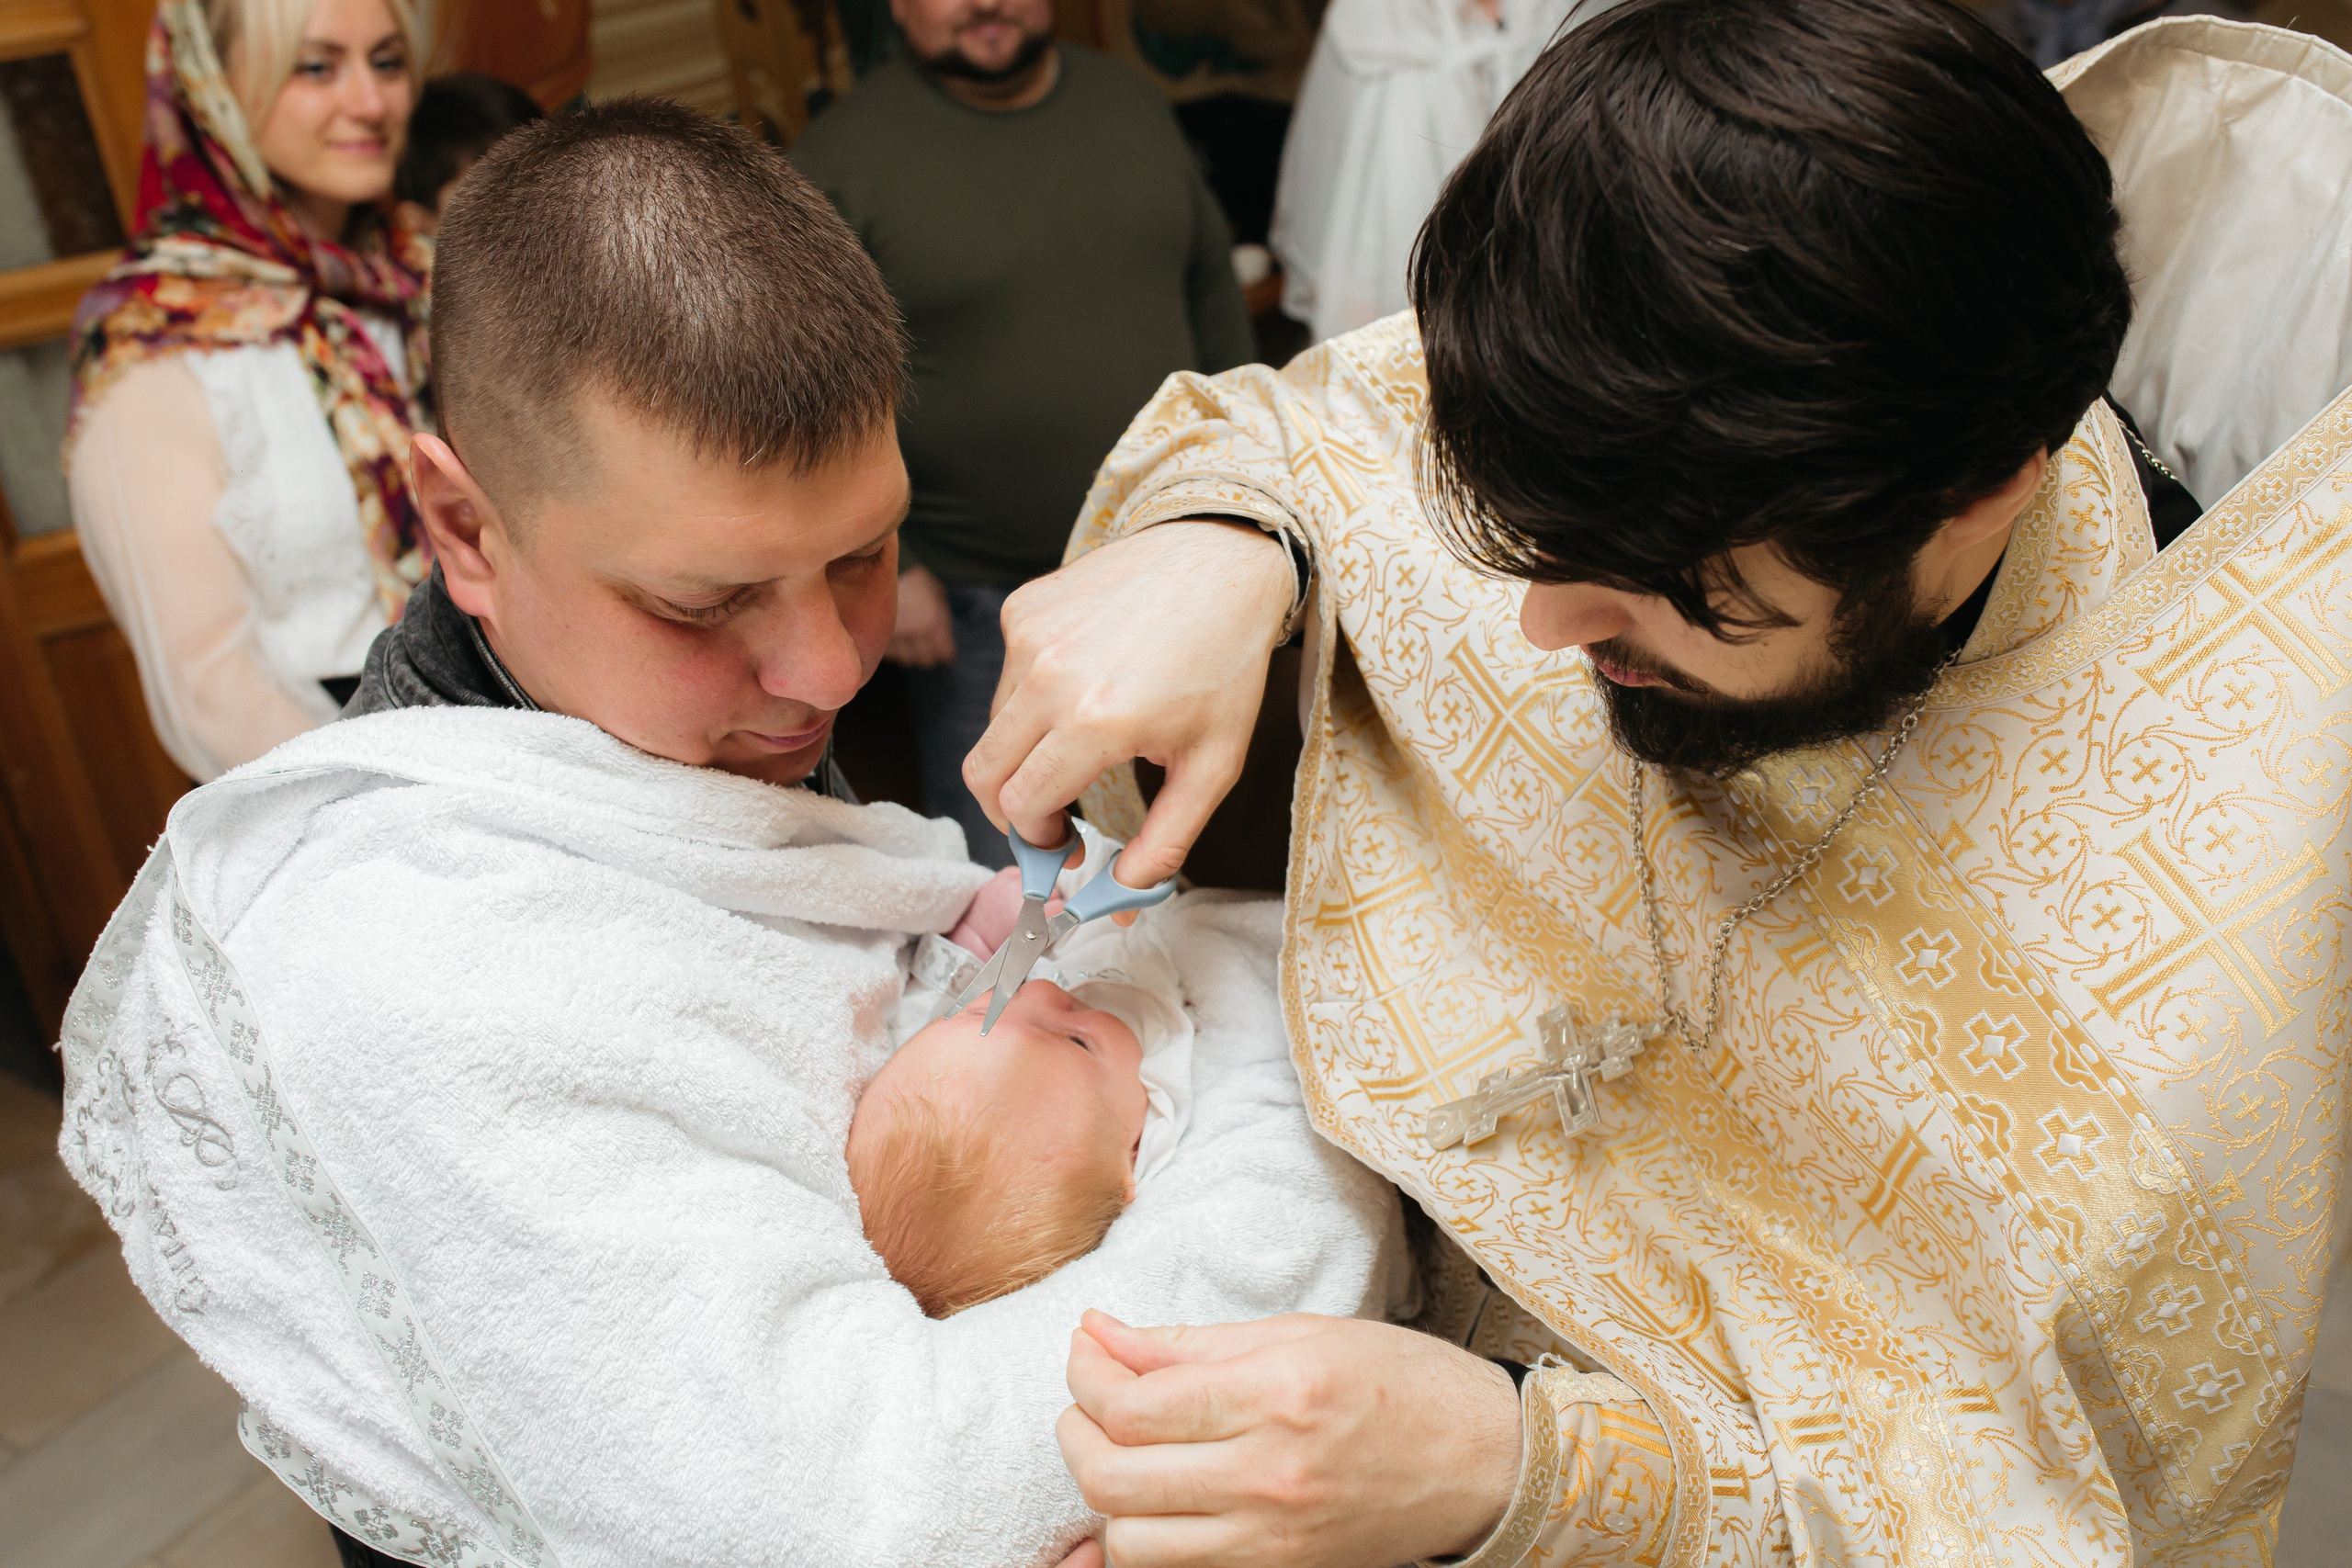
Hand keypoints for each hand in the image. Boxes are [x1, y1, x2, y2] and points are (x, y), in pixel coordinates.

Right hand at [888, 565, 956, 667]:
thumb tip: (944, 627)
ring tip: (910, 644)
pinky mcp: (879, 638)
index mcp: (933, 621)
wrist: (878, 571)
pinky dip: (894, 651)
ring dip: (910, 654)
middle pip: (926, 660)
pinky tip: (896, 641)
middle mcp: (916, 634)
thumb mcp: (934, 590)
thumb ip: (942, 610)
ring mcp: (897, 638)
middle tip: (927, 648)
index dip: (946, 653)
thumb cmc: (911, 578)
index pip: (944, 653)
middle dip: (928, 655)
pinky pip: (891, 654)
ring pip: (907, 659)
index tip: (946, 653)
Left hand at [945, 856, 1071, 957]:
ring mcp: (1011, 882)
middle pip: (1055, 889)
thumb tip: (1071, 912)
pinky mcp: (1005, 874)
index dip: (1061, 913)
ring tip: (1028, 903)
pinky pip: (1027, 874)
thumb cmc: (1005, 944)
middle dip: (1051, 900)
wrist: (975, 936)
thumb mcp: (1034, 943)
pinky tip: (1018, 894)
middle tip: (1038, 913)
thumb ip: (1054, 928)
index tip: (1057, 917)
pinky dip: (1025, 882)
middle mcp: (1021, 895)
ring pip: (1043, 879)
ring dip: (1039, 889)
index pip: (1062, 905)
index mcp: (1031, 917)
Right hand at [965, 522, 1292, 897]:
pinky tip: (1085, 685)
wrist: (1222, 561)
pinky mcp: (1022, 608)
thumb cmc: (1225, 663)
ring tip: (1082, 748)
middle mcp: (1049, 676)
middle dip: (1009, 812)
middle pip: (983, 773)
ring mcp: (1028, 636)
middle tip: (1051, 820)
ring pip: (993, 726)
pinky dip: (1033, 699)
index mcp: (1097, 721)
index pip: (1022, 807)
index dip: (1038, 841)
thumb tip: (1123, 897)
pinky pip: (1007, 676)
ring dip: (1025, 753)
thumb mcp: (1214, 764)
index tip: (1066, 848)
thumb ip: (1167, 841)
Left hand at [1057, 1311, 1522, 1567]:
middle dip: (1076, 1433)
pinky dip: (1145, 1541)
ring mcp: (1272, 1539)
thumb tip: (1102, 1334)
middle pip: (1113, 1477)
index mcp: (1275, 1397)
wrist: (1483, 1461)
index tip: (1086, 1349)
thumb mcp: (1298, 1333)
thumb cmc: (1400, 1382)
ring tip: (1123, 1452)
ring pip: (1133, 1542)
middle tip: (1088, 1401)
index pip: (1132, 1405)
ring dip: (1106, 1496)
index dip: (1085, 1374)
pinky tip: (1150, 1502)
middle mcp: (1269, 1476)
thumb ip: (1191, 1343)